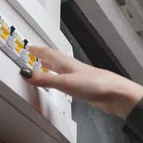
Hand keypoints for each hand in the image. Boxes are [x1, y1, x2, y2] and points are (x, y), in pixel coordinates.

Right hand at [22, 46, 142, 118]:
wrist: (116, 94)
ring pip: (60, 69)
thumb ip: (45, 79)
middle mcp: (71, 68)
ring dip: (50, 67)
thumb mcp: (65, 82)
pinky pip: (66, 80)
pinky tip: (61, 83)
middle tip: (34, 54)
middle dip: (42, 56)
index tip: (29, 47)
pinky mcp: (83, 87)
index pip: (48, 54)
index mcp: (66, 64)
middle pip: (54, 59)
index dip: (37, 50)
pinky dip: (59, 79)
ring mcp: (78, 77)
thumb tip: (26, 74)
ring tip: (43, 66)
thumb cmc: (96, 85)